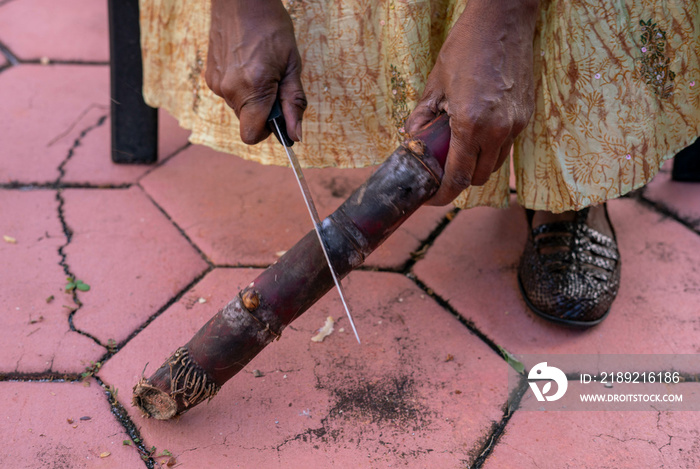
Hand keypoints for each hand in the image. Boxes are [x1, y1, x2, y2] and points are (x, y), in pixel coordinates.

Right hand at [205, 0, 305, 143]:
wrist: (242, 0)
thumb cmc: (272, 28)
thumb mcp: (292, 66)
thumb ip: (294, 103)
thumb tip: (296, 135)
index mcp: (252, 89)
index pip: (251, 135)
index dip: (266, 132)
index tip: (278, 118)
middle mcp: (229, 90)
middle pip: (246, 121)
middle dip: (263, 110)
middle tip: (274, 82)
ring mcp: (216, 82)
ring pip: (238, 107)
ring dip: (252, 98)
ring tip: (260, 69)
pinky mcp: (210, 75)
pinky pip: (229, 93)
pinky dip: (240, 87)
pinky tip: (247, 64)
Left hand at [405, 0, 538, 204]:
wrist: (504, 19)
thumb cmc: (466, 47)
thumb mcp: (434, 84)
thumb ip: (421, 119)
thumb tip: (410, 141)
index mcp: (471, 125)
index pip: (458, 179)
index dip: (442, 195)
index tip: (432, 197)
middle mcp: (498, 130)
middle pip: (477, 178)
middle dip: (458, 180)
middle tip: (441, 168)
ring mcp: (516, 124)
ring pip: (494, 165)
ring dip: (475, 164)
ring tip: (459, 146)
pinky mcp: (525, 116)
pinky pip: (506, 146)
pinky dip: (490, 147)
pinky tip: (477, 129)